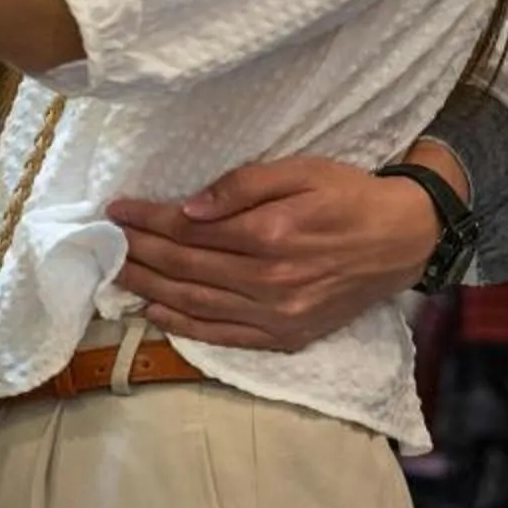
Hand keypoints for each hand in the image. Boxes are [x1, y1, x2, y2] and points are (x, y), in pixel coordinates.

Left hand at [108, 157, 440, 350]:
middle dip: (140, 251)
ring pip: (196, 303)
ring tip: (117, 271)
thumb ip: (243, 187)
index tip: (116, 210)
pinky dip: (184, 325)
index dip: (148, 219)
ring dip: (150, 286)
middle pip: (185, 267)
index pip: (189, 230)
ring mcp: (276, 315)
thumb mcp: (301, 171)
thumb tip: (189, 209)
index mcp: (269, 234)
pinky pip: (224, 335)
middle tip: (105, 240)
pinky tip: (155, 311)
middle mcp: (268, 280)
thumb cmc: (348, 196)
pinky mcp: (286, 336)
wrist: (402, 240)